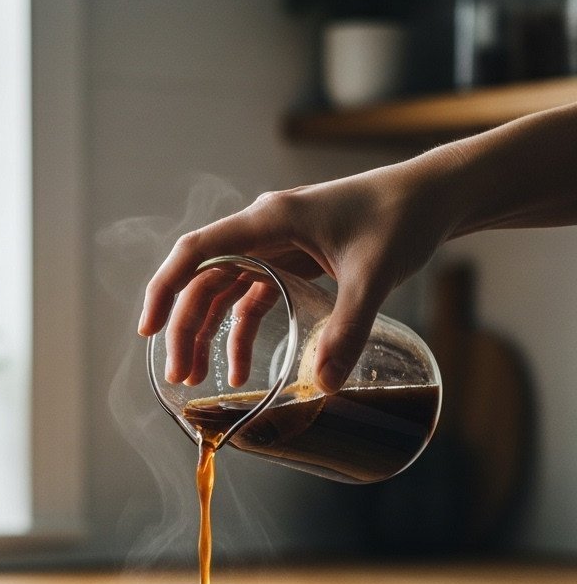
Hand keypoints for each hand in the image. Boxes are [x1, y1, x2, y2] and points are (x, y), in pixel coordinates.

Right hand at [138, 161, 451, 393]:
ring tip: (199, 380)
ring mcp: (279, 247)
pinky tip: (242, 370)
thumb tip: (323, 385)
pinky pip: (255, 299)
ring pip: (225, 292)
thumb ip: (348, 329)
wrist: (434, 197)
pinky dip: (243, 334)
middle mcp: (266, 230)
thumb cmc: (403, 217)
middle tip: (180, 378)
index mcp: (271, 220)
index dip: (166, 289)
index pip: (198, 252)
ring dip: (208, 335)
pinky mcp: (296, 263)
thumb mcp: (375, 275)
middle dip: (186, 329)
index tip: (148, 329)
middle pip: (205, 280)